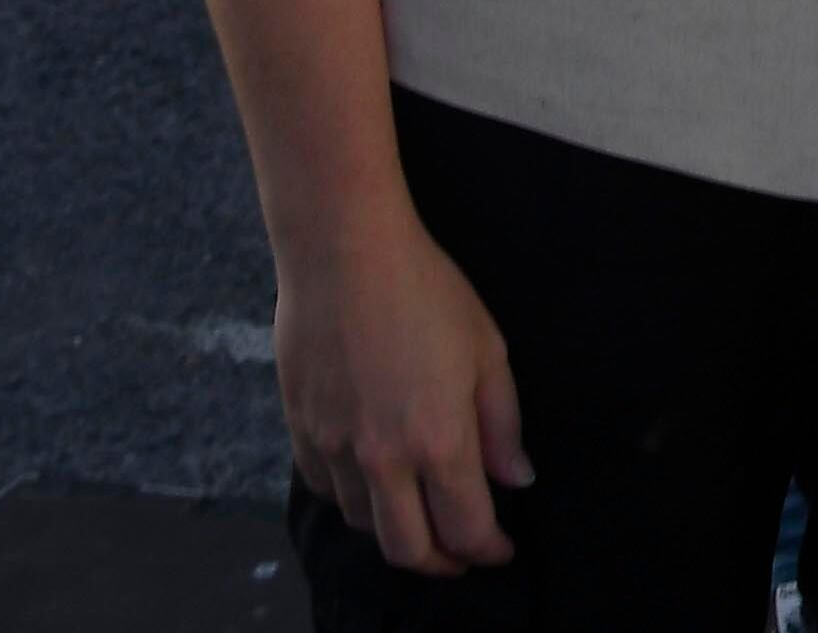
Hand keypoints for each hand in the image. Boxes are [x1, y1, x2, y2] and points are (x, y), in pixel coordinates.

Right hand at [278, 222, 531, 577]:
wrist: (344, 255)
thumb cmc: (426, 292)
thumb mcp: (488, 350)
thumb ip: (502, 424)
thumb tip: (515, 478)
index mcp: (438, 441)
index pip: (465, 528)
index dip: (487, 549)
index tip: (500, 549)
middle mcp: (382, 458)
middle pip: (408, 549)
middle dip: (441, 563)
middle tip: (461, 553)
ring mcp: (336, 448)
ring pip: (364, 523)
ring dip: (396, 529)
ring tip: (419, 511)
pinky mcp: (302, 430)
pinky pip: (325, 489)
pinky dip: (352, 498)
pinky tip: (372, 479)